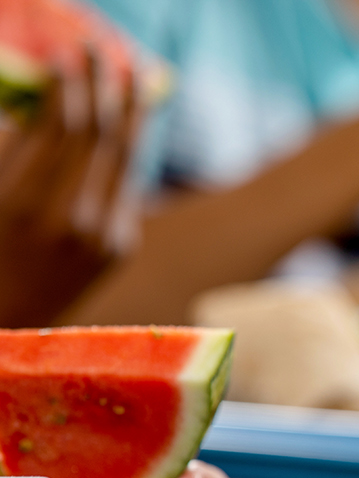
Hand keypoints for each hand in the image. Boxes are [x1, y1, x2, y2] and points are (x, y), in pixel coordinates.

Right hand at [0, 51, 141, 325]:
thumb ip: (9, 150)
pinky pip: (124, 187)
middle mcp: (73, 220)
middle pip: (100, 135)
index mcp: (25, 204)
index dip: (68, 85)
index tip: (67, 55)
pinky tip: (126, 124)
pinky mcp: (121, 248)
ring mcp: (104, 237)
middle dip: (102, 86)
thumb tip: (34, 104)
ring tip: (129, 77)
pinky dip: (125, 151)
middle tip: (101, 51)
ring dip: (128, 112)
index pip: (61, 127)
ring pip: (123, 158)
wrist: (9, 327)